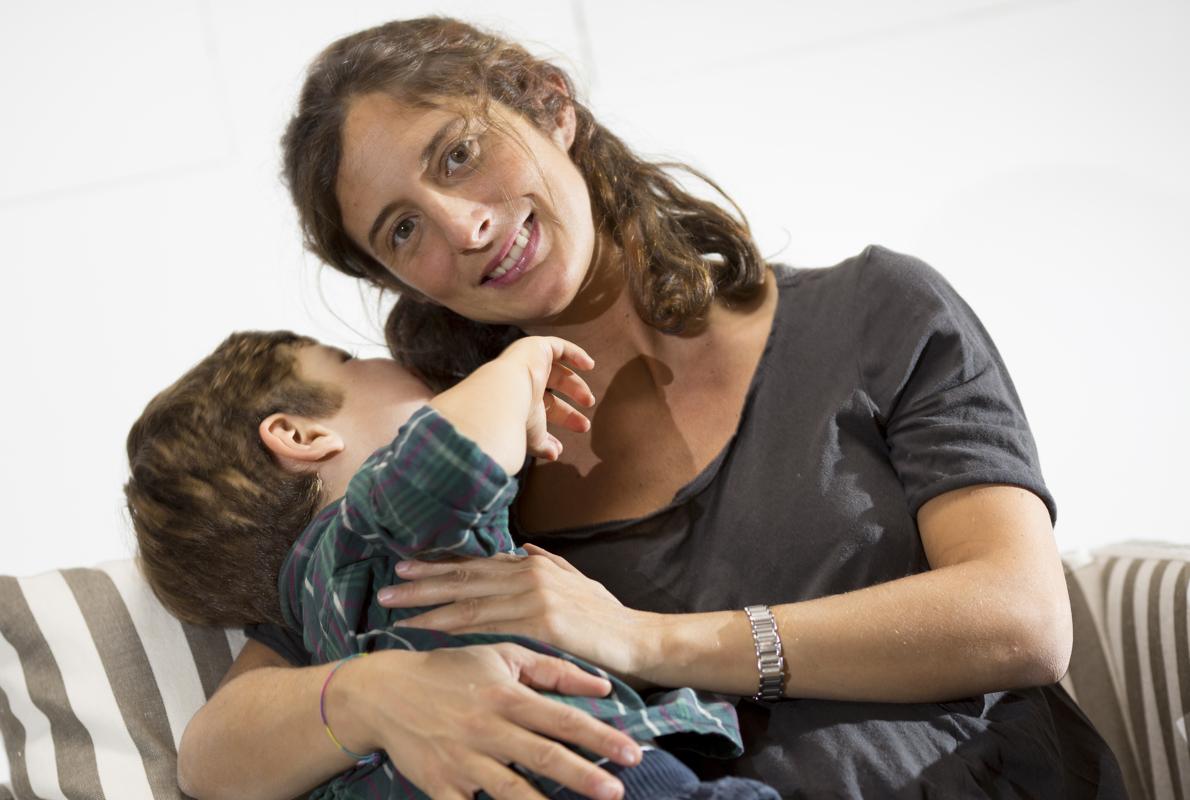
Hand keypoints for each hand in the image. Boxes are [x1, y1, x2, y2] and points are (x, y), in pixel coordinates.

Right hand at [351, 644, 641, 799]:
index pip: (562, 718)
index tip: (631, 752)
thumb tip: (602, 684)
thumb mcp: (501, 655)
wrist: (384, 692)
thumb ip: (553, 669)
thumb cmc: (451, 670)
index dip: (600, 736)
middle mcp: (487, 729)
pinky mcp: (440, 786)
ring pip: (510, 790)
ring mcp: (463, 760)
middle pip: (543, 756)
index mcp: (506, 696)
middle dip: (582, 775)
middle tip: (615, 791)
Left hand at [379, 545, 655, 683]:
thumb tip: (525, 547)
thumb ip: (550, 564)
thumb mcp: (578, 583)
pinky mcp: (541, 621)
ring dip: (428, 602)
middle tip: (388, 586)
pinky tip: (429, 627)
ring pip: (469, 598)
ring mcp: (535, 595)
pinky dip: (455, 624)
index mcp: (534, 565)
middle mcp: (530, 572)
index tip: (408, 567)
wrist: (639, 639)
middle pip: (465, 576)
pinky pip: (488, 623)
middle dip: (423, 580)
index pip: (478, 564)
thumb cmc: (608, 618)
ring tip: (395, 607)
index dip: (441, 565)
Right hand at [499, 336, 594, 461]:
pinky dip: (575, 354)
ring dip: (576, 386)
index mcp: (518, 402)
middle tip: (585, 426)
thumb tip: (554, 454)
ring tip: (589, 402)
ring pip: (557, 372)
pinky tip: (590, 366)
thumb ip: (543, 445)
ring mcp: (527, 363)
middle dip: (568, 412)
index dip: (555, 428)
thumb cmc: (516, 419)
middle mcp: (521, 383)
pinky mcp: (535, 347)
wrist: (504, 394)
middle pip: (551, 395)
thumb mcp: (532, 437)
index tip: (563, 445)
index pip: (540, 413)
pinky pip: (558, 346)